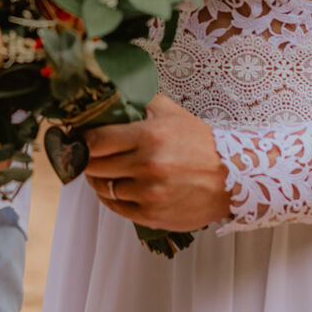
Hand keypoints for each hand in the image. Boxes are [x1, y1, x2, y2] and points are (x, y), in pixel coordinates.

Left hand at [83, 94, 232, 230]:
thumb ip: (140, 101)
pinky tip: (113, 188)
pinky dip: (110, 197)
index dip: (83, 140)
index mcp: (149, 136)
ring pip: (103, 188)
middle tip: (86, 154)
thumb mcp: (171, 112)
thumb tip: (110, 96)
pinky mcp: (152, 215)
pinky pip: (116, 207)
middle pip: (95, 165)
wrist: (231, 177)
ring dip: (97, 179)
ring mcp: (149, 193)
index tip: (80, 138)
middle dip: (87, 159)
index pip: (96, 141)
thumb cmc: (199, 142)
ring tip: (101, 171)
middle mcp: (147, 166)